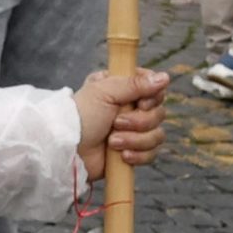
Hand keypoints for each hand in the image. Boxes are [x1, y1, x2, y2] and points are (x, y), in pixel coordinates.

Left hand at [74, 66, 168, 180]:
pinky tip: (121, 155)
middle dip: (139, 122)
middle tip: (116, 123)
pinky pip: (152, 154)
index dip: (153, 97)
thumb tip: (165, 77)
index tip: (141, 102)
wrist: (68, 149)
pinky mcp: (132, 151)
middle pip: (159, 113)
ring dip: (135, 140)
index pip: (155, 88)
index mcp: (122, 87)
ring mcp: (132, 131)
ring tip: (112, 141)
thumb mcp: (105, 91)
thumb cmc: (81, 115)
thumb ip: (135, 83)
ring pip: (157, 135)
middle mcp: (129, 107)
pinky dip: (138, 155)